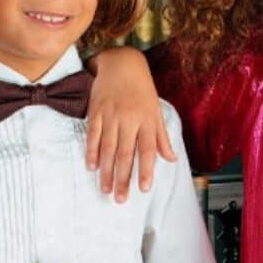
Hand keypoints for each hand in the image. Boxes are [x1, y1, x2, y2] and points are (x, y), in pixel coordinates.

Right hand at [85, 47, 175, 201]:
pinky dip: (91, 151)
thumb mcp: (156, 111)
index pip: (148, 150)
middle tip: (121, 199)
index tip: (144, 189)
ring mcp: (111, 115)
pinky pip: (93, 135)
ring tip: (106, 190)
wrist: (122, 63)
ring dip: (106, 171)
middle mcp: (129, 119)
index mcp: (147, 120)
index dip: (146, 170)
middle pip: (126, 154)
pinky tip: (91, 167)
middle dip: (124, 178)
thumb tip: (171, 159)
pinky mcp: (96, 111)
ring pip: (108, 148)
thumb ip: (162, 137)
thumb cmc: (142, 90)